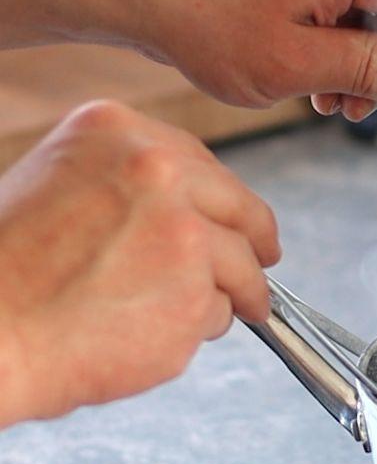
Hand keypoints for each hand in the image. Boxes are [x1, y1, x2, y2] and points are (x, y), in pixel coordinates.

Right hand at [0, 101, 280, 427]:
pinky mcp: (194, 293)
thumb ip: (131, 185)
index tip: (242, 221)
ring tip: (169, 315)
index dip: (225, 201)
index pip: (203, 165)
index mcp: (118, 132)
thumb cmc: (8, 269)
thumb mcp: (60, 182)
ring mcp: (183, 233)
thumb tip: (196, 208)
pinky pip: (218, 314)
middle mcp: (157, 171)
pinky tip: (140, 332)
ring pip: (239, 267)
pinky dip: (193, 331)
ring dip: (225, 295)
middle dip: (256, 243)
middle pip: (243, 210)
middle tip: (263, 264)